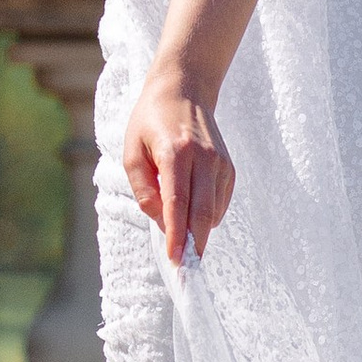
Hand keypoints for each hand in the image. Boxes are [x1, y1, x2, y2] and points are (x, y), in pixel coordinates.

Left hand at [123, 67, 234, 263]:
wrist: (184, 90)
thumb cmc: (150, 122)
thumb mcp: (132, 152)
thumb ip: (144, 190)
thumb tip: (163, 222)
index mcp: (175, 152)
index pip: (177, 203)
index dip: (177, 235)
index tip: (175, 260)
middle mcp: (203, 157)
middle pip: (202, 213)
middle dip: (194, 245)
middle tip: (185, 271)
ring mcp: (220, 162)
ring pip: (214, 212)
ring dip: (199, 232)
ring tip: (182, 237)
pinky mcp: (229, 167)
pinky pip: (220, 204)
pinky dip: (207, 217)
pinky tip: (192, 214)